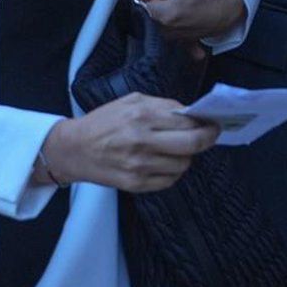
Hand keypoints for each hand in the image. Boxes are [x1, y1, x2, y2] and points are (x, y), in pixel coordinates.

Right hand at [36, 92, 218, 192]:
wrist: (73, 149)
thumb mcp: (131, 101)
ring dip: (186, 156)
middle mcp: (142, 141)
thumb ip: (163, 106)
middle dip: (207, 139)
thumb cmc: (104, 122)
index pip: (188, 122)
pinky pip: (169, 180)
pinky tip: (163, 162)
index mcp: (142, 115)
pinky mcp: (135, 184)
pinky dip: (173, 171)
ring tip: (176, 148)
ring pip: (183, 164)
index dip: (206, 123)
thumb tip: (191, 113)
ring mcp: (139, 166)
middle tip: (210, 135)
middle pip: (193, 145)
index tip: (213, 122)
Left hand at [134, 0, 245, 42]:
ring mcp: (172, 36)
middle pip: (149, 5)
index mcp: (164, 15)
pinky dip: (173, 21)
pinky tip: (183, 14)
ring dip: (166, 0)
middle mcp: (165, 29)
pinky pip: (170, 31)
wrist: (235, 9)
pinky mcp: (180, 39)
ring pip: (159, 13)